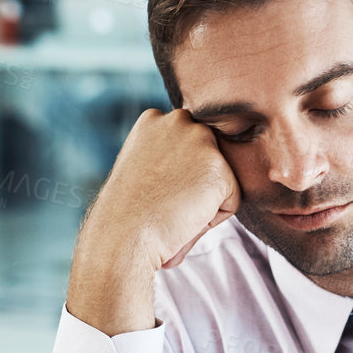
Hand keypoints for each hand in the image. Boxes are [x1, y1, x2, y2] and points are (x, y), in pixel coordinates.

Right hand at [67, 109, 240, 334]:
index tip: (154, 192)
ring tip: (173, 211)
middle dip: (193, 186)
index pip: (188, 149)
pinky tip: (184, 218)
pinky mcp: (218, 168)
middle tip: (164, 204)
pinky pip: (230, 201)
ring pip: (220, 180)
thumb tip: (190, 169)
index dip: (175, 179)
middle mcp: (179, 120)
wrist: (122, 234)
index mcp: (154, 119)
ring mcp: (200, 140)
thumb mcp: (140, 169)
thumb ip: (166, 158)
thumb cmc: (126, 215)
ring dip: (203, 202)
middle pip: (207, 161)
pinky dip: (212, 219)